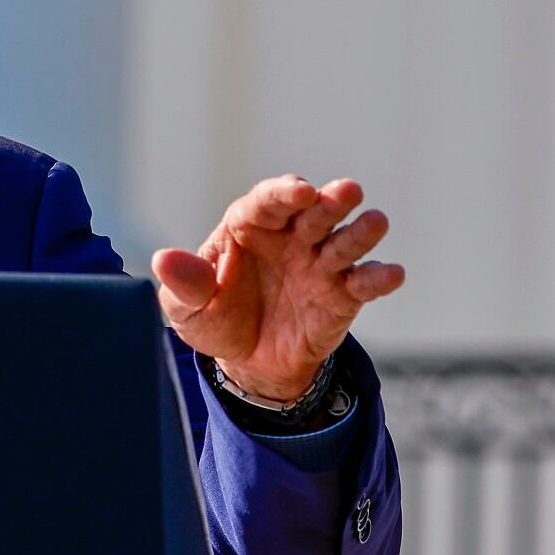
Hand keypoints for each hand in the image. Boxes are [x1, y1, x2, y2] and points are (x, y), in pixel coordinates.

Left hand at [151, 176, 404, 399]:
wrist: (248, 363)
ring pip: (344, 241)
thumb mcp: (187, 308)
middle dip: (330, 201)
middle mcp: (290, 238)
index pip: (267, 201)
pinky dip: (379, 277)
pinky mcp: (343, 296)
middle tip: (346, 191)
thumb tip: (163, 259)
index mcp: (250, 227)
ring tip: (375, 222)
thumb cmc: (216, 320)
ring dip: (360, 232)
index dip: (284, 193)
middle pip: (313, 212)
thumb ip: (183, 284)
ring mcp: (320, 265)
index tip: (300, 191)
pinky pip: (364, 283)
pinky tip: (391, 274)